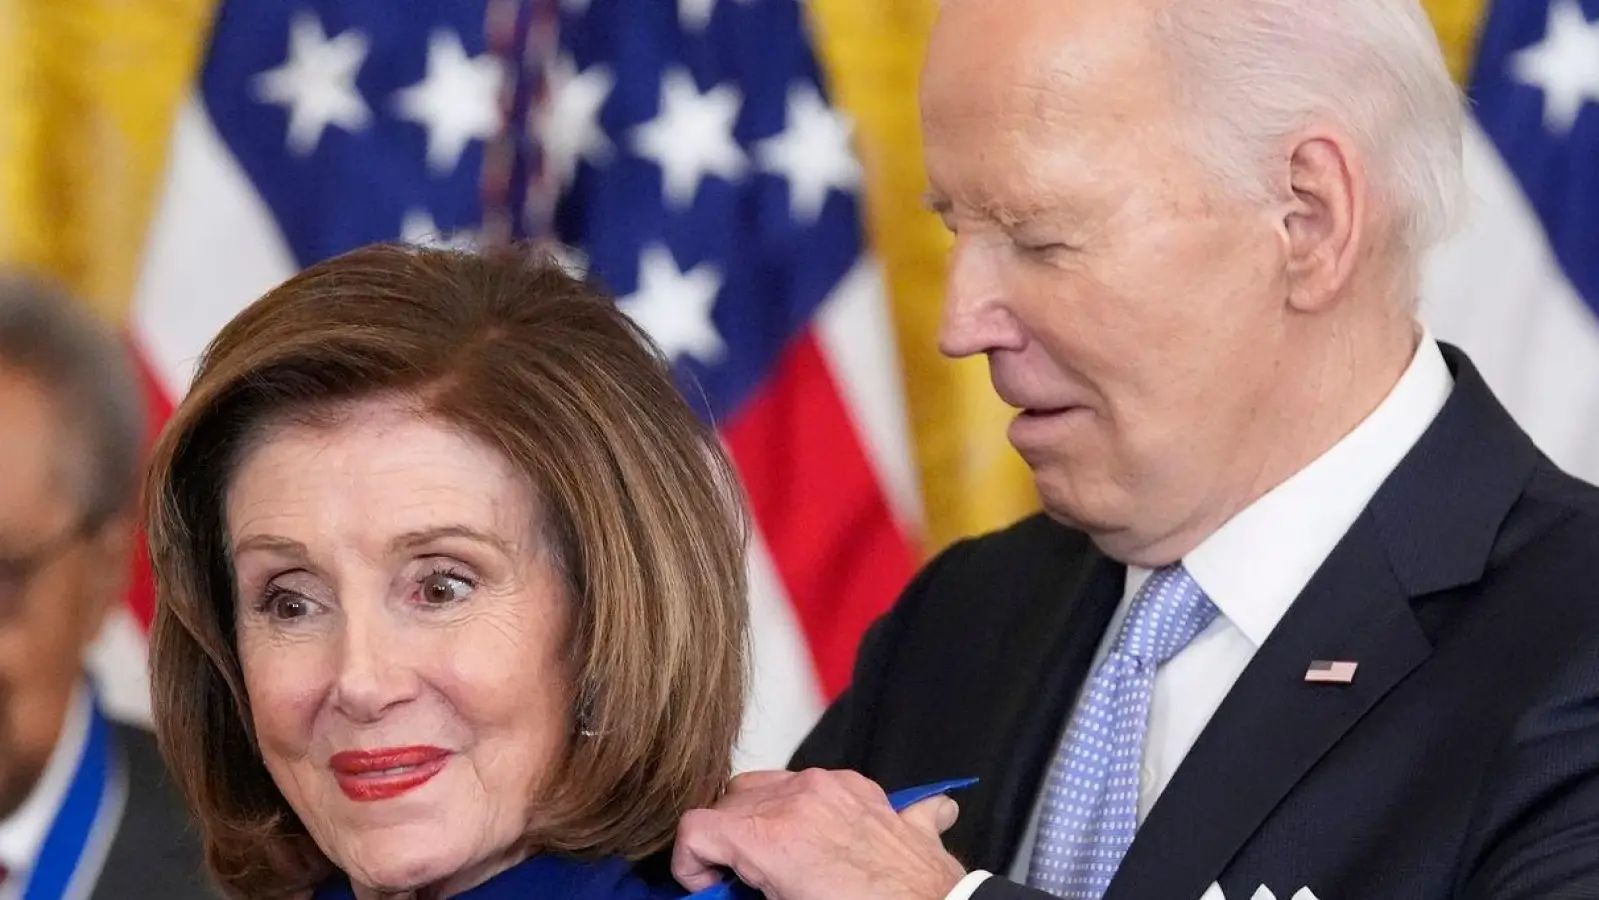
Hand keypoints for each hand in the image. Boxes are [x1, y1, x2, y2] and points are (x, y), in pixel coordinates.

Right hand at [672, 769, 967, 899]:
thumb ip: (750, 893)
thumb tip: (729, 892)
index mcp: (773, 834)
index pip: (697, 827)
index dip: (690, 863)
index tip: (707, 887)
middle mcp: (801, 796)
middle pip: (729, 800)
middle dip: (725, 839)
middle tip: (741, 881)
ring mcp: (837, 788)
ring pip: (772, 783)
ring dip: (765, 817)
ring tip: (784, 862)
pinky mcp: (869, 792)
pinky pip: (826, 786)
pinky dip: (818, 810)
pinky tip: (830, 843)